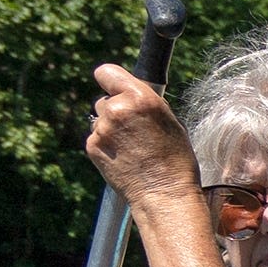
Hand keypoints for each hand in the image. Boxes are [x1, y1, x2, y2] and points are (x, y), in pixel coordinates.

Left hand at [83, 62, 200, 227]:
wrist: (164, 194)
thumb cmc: (175, 160)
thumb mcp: (170, 121)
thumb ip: (145, 104)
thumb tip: (128, 97)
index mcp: (141, 98)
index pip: (107, 72)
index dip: (110, 80)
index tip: (113, 87)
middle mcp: (118, 109)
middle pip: (104, 100)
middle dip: (115, 110)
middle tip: (133, 130)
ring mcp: (102, 129)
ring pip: (99, 120)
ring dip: (110, 129)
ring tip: (131, 148)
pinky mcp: (92, 146)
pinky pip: (96, 138)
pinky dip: (106, 146)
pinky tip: (124, 158)